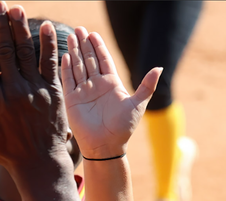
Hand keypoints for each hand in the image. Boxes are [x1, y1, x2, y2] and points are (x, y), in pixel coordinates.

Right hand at [0, 2, 69, 171]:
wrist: (39, 163)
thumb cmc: (4, 150)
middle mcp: (14, 91)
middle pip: (6, 50)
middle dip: (1, 25)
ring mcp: (35, 91)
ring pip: (26, 53)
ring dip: (21, 29)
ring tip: (16, 9)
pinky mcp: (53, 93)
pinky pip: (50, 65)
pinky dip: (49, 45)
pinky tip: (47, 27)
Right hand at [61, 27, 161, 157]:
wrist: (106, 146)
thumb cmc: (123, 128)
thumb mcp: (138, 104)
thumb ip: (146, 86)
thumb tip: (159, 67)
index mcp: (112, 84)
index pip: (104, 60)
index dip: (98, 47)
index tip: (93, 34)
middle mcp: (97, 86)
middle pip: (89, 60)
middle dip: (84, 45)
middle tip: (79, 29)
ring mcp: (84, 92)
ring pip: (78, 67)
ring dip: (74, 52)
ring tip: (71, 36)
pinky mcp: (73, 100)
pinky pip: (68, 81)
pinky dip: (66, 69)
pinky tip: (65, 56)